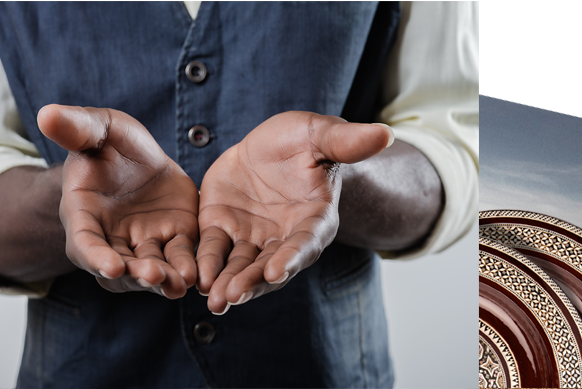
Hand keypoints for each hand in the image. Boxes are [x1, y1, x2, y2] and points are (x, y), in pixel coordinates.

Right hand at [39, 104, 199, 298]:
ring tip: (180, 281)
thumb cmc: (108, 144)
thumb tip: (45, 113)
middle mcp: (110, 238)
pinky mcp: (172, 241)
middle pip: (118, 267)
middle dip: (135, 275)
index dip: (95, 257)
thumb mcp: (97, 129)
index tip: (112, 267)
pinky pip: (179, 259)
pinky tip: (200, 273)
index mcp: (83, 215)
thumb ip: (76, 127)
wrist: (139, 157)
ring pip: (149, 271)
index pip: (84, 243)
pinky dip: (188, 268)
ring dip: (163, 279)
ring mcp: (141, 244)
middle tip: (154, 276)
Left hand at [196, 111, 391, 313]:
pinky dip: (206, 265)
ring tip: (216, 300)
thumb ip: (347, 141)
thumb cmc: (303, 142)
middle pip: (269, 266)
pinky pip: (214, 250)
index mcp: (314, 219)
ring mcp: (252, 237)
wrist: (268, 146)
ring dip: (229, 283)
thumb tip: (385, 134)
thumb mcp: (320, 135)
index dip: (292, 257)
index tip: (277, 272)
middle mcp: (284, 237)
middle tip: (234, 296)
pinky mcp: (223, 230)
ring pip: (241, 266)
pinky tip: (196, 279)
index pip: (305, 243)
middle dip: (253, 282)